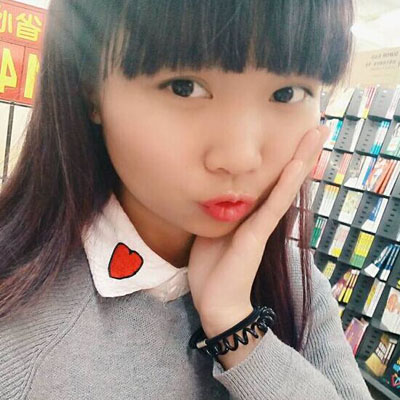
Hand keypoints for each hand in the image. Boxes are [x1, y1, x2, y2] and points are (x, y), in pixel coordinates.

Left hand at [187, 125, 329, 336]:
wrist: (216, 302)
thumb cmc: (212, 269)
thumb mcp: (210, 232)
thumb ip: (217, 213)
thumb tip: (212, 196)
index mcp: (249, 215)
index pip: (270, 182)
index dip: (283, 160)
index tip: (294, 136)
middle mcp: (261, 217)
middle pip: (284, 179)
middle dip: (301, 153)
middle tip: (318, 126)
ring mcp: (262, 225)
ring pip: (286, 187)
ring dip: (302, 160)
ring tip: (318, 134)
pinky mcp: (257, 235)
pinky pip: (274, 206)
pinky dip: (286, 185)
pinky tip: (297, 165)